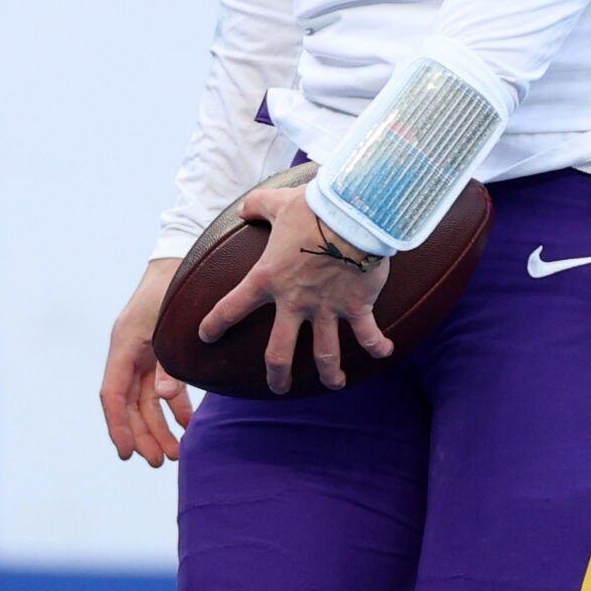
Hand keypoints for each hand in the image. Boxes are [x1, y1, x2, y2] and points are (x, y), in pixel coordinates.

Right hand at [100, 257, 190, 465]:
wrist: (184, 256)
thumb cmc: (175, 286)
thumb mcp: (170, 323)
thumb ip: (169, 362)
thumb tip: (164, 397)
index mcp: (123, 345)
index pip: (113, 394)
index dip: (118, 426)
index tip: (127, 453)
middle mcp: (129, 352)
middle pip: (130, 404)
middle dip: (144, 434)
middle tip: (161, 461)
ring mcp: (143, 353)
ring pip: (146, 399)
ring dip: (159, 425)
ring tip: (176, 452)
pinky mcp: (159, 351)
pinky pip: (161, 386)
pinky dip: (174, 405)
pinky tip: (187, 422)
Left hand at [198, 187, 395, 394]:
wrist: (354, 212)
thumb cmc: (315, 206)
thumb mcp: (278, 202)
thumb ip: (257, 205)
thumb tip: (243, 208)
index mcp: (268, 278)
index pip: (232, 307)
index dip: (215, 324)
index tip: (206, 337)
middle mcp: (295, 301)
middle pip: (278, 352)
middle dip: (277, 375)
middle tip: (277, 387)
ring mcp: (327, 308)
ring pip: (324, 354)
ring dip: (329, 373)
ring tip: (334, 383)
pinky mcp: (357, 305)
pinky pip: (367, 334)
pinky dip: (377, 346)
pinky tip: (384, 353)